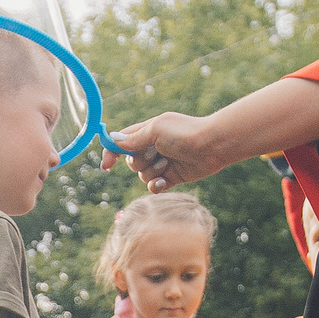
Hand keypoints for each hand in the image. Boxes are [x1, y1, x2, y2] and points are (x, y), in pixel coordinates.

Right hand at [107, 111, 229, 191]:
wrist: (212, 146)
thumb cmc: (184, 134)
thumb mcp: (155, 131)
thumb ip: (133, 138)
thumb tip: (113, 141)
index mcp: (146, 132)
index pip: (121, 143)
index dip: (111, 153)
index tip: (106, 166)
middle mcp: (152, 147)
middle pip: (131, 162)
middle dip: (140, 161)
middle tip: (157, 154)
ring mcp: (162, 163)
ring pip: (142, 175)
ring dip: (152, 172)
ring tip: (168, 163)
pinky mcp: (171, 177)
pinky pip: (153, 186)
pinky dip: (156, 185)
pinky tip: (164, 181)